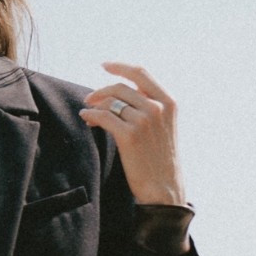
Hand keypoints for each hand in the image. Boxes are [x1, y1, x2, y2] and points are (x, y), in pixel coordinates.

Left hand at [80, 63, 185, 206]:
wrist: (164, 190)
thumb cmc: (160, 162)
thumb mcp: (164, 128)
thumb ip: (149, 108)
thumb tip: (120, 95)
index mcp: (168, 103)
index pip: (141, 74)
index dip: (120, 67)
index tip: (105, 66)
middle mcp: (157, 108)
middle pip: (121, 87)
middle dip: (101, 91)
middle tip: (89, 98)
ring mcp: (144, 121)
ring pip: (111, 102)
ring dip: (95, 105)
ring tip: (88, 113)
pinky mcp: (130, 136)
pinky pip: (104, 117)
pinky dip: (91, 115)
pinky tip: (86, 118)